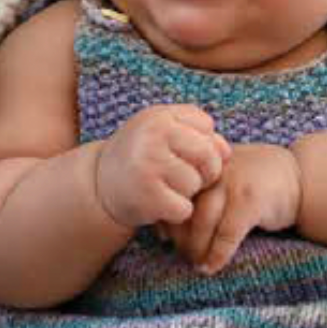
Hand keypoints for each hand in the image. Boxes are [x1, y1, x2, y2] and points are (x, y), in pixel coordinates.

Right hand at [94, 104, 230, 229]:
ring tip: (165, 187)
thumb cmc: (142, 156)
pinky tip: (159, 203)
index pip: (206, 126)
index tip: (184, 152)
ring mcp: (147, 166)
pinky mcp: (146, 197)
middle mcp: (152, 136)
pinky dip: (177, 212)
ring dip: (187, 192)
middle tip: (185, 176)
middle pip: (208, 155)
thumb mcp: (163, 133)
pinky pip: (184, 209)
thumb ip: (198, 134)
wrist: (99, 185)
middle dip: (205, 170)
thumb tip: (227, 152)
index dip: (204, 143)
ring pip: (196, 184)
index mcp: (159, 116)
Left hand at [158, 143, 301, 273]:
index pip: (173, 194)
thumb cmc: (257, 183)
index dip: (167, 219)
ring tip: (197, 264)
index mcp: (203, 163)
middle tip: (182, 256)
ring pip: (202, 223)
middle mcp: (214, 169)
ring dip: (196, 250)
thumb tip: (163, 230)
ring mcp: (233, 183)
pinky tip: (212, 266)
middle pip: (185, 209)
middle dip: (180, 239)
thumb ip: (198, 195)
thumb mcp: (224, 179)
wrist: (301, 177)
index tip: (165, 238)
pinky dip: (217, 254)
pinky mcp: (250, 201)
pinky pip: (226, 234)